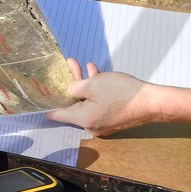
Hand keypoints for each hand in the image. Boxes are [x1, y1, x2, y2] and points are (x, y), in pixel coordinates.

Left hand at [45, 59, 160, 136]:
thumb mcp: (94, 84)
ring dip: (85, 84)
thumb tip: (70, 90)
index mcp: (83, 119)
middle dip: (71, 84)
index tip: (39, 97)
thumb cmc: (123, 93)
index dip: (48, 103)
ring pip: (87, 102)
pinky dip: (96, 92)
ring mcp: (103, 123)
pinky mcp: (112, 119)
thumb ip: (76, 87)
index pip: (58, 114)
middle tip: (68, 66)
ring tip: (83, 66)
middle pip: (74, 104)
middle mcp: (91, 125)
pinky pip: (98, 104)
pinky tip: (97, 74)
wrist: (151, 103)